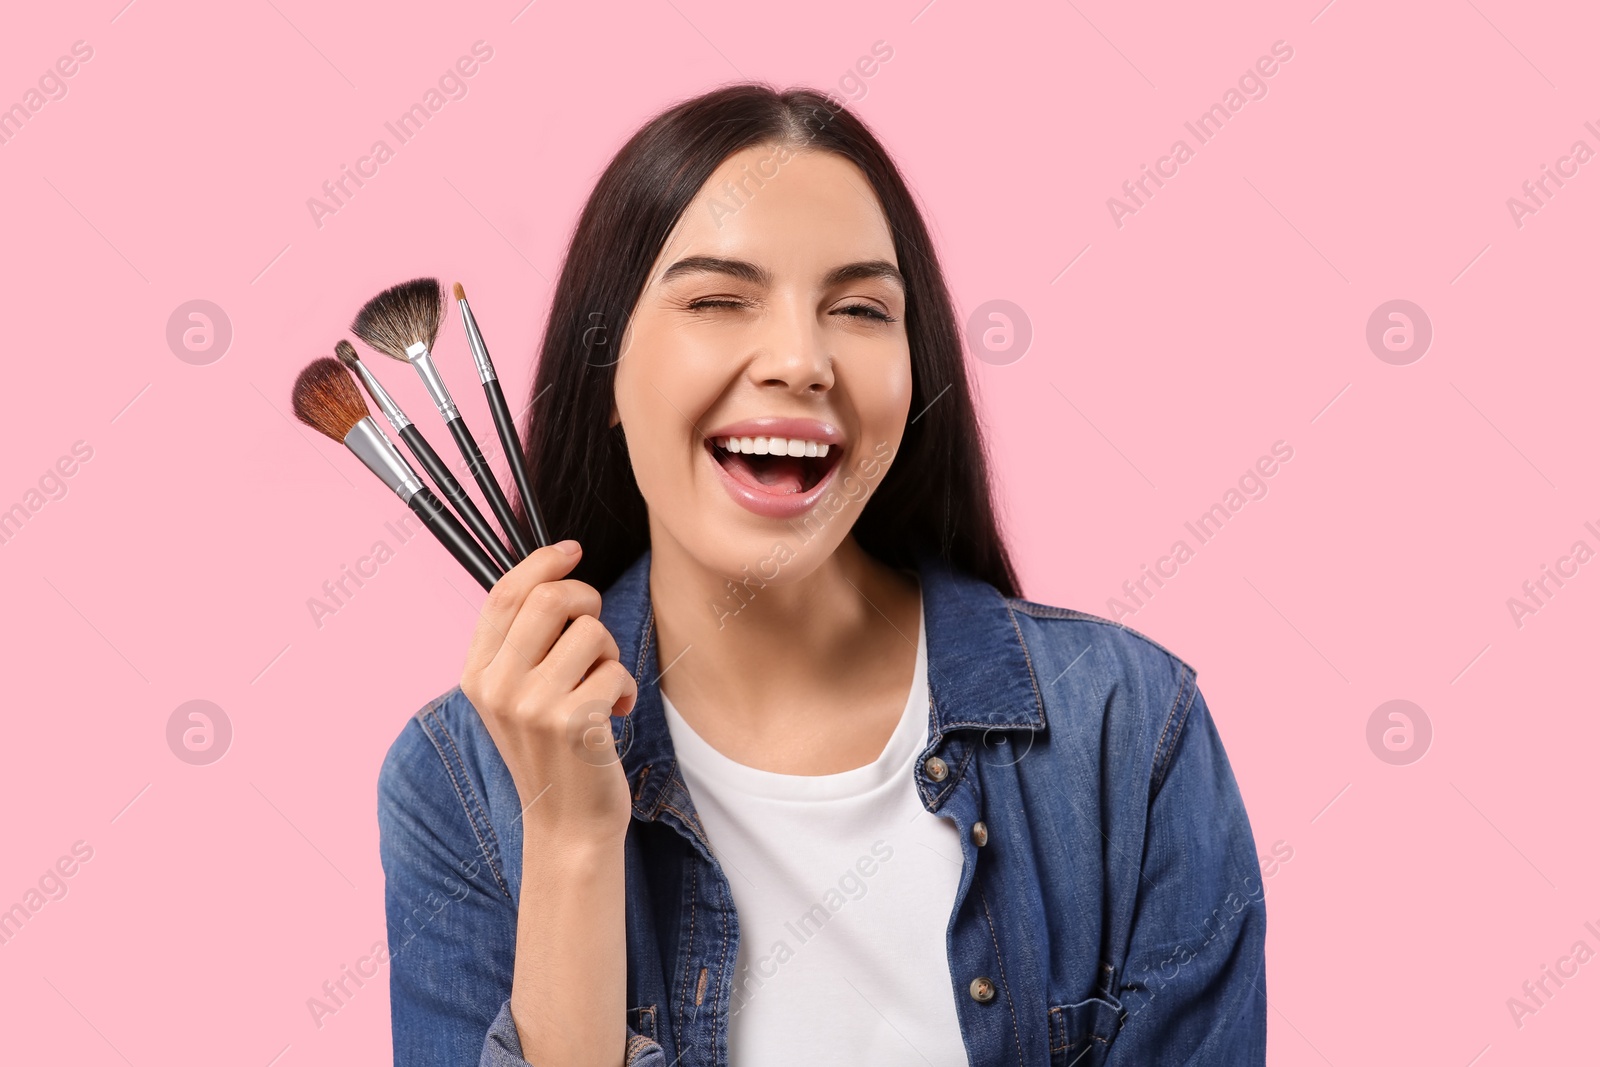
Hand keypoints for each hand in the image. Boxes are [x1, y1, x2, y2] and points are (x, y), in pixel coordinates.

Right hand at [460, 540, 637, 845]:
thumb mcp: (517, 696)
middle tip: (596, 635)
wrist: (566, 824)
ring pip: (591, 633)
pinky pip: (615, 671)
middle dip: (587, 601)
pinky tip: (614, 715)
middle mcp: (497, 686)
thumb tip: (553, 574)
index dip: (542, 562)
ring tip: (601, 688)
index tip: (572, 550)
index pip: (506, 593)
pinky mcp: (571, 723)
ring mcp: (531, 705)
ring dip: (610, 655)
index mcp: (477, 673)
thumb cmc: (553, 750)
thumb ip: (522, 642)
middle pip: (550, 598)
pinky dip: (624, 688)